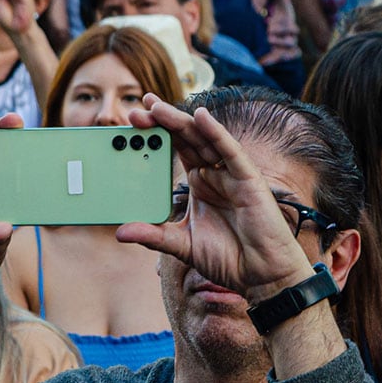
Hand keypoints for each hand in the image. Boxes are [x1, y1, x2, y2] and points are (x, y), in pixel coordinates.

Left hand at [114, 94, 312, 302]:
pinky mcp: (247, 178)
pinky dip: (215, 132)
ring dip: (180, 122)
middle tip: (135, 111)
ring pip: (203, 139)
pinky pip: (230, 151)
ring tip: (156, 108)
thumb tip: (120, 232)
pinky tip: (200, 116)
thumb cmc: (228, 258)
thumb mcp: (182, 245)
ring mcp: (230, 173)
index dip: (155, 134)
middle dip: (161, 123)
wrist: (261, 274)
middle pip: (185, 139)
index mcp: (198, 183)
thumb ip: (154, 236)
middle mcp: (213, 173)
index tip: (131, 123)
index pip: (174, 150)